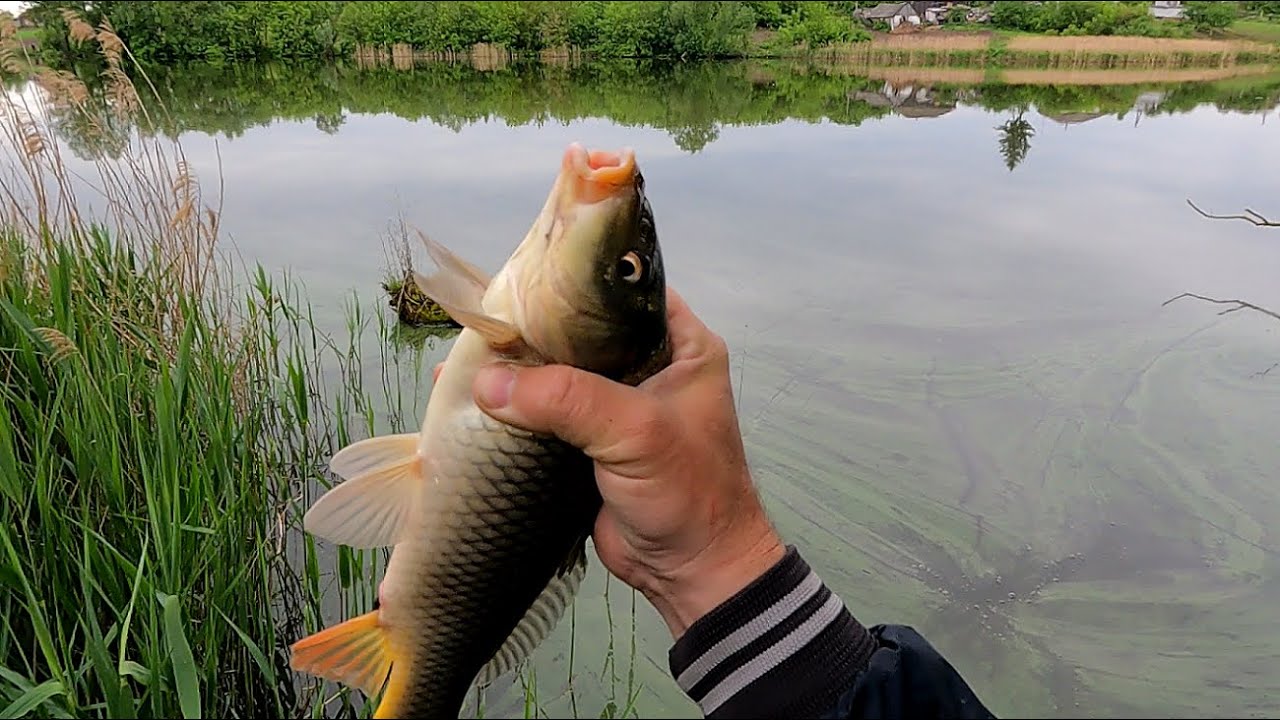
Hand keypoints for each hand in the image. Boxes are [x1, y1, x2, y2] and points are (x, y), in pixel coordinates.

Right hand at [439, 287, 784, 637]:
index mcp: (682, 345)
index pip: (626, 291)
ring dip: (517, 369)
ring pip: (559, 374)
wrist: (693, 573)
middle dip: (533, 328)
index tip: (523, 275)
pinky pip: (545, 415)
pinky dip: (511, 409)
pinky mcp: (589, 444)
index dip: (577, 281)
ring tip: (464, 352)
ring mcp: (617, 407)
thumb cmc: (688, 492)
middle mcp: (651, 367)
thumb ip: (565, 399)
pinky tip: (468, 397)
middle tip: (482, 316)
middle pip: (582, 331)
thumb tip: (485, 383)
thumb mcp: (635, 432)